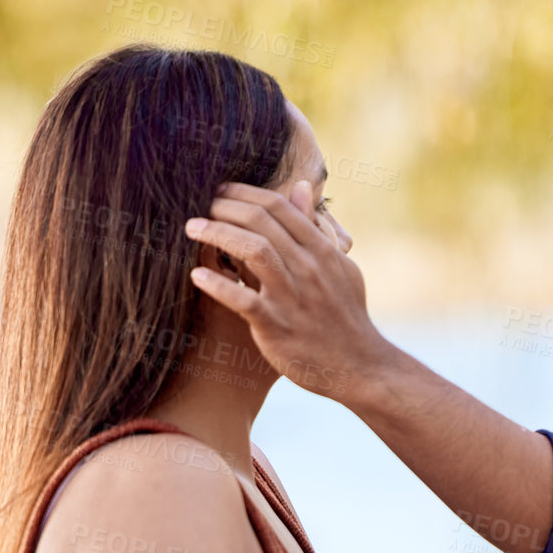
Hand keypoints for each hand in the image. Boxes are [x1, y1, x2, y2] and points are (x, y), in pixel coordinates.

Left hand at [184, 180, 382, 399]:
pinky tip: (196, 276)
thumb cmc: (345, 314)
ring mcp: (292, 296)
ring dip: (216, 234)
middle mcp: (308, 268)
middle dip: (224, 207)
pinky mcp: (276, 326)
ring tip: (192, 228)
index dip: (245, 193)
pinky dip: (217, 286)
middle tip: (201, 205)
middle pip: (260, 222)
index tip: (221, 190)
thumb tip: (302, 187)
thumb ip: (317, 227)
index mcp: (322, 250)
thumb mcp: (339, 265)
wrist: (359, 365)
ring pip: (251, 251)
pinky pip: (242, 300)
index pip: (279, 207)